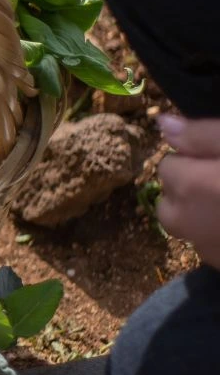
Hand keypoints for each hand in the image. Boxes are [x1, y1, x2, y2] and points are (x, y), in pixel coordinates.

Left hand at [157, 115, 219, 269]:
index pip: (168, 166)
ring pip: (188, 227)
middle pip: (171, 201)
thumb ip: (202, 135)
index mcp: (192, 186)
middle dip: (192, 190)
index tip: (218, 160)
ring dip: (204, 216)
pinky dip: (219, 236)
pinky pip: (209, 248)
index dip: (195, 160)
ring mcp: (207, 251)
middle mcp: (189, 223)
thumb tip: (162, 123)